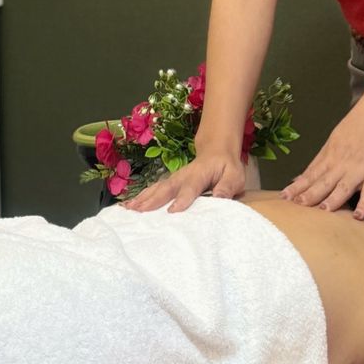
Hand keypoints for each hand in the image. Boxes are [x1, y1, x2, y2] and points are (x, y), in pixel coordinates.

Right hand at [120, 149, 247, 212]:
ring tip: (129, 209)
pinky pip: (154, 190)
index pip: (191, 187)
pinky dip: (142, 197)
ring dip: (143, 198)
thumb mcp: (234, 175)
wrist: (216, 151)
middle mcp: (183, 175)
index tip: (173, 211)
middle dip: (153, 199)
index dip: (182, 198)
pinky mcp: (169, 183)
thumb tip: (220, 198)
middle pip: (167, 188)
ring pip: (157, 188)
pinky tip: (129, 205)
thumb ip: (227, 187)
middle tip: (140, 211)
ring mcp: (174, 178)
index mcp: (200, 174)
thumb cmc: (226, 167)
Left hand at [280, 77, 363, 215]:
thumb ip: (323, 158)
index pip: (311, 173)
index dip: (298, 186)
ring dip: (332, 200)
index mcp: (331, 153)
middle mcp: (342, 162)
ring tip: (322, 211)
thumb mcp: (336, 138)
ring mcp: (359, 168)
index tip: (284, 197)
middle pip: (323, 181)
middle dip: (308, 194)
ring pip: (343, 187)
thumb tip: (304, 174)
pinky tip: (359, 216)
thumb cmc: (359, 122)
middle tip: (295, 206)